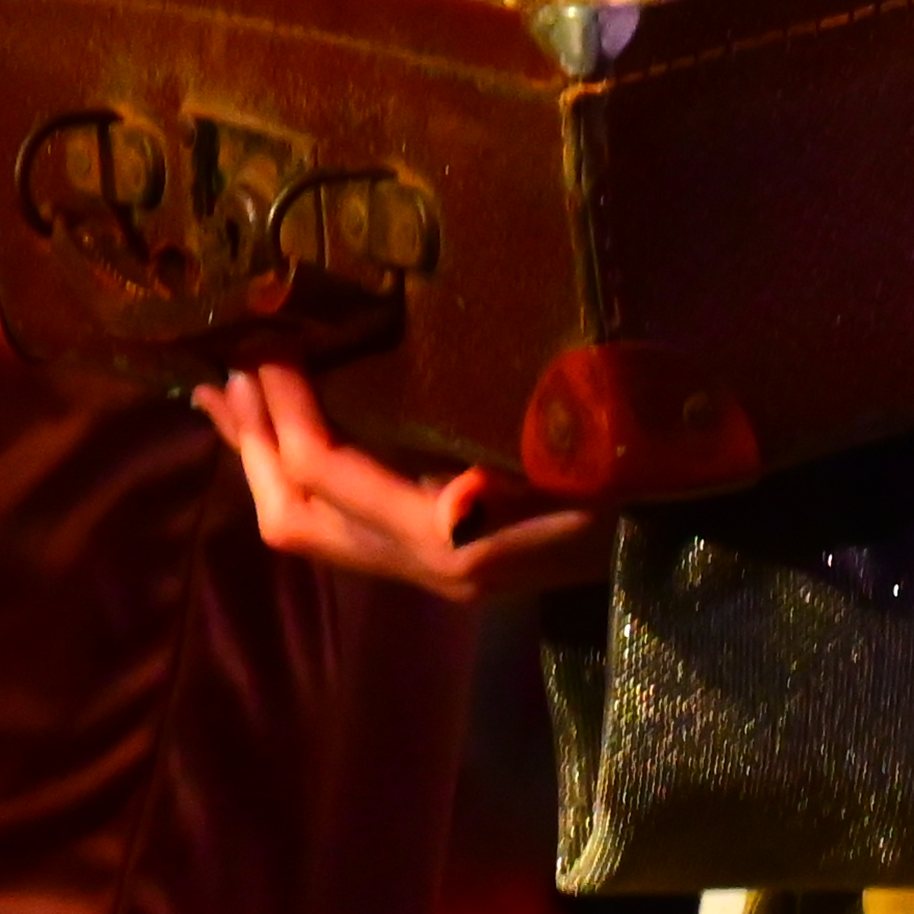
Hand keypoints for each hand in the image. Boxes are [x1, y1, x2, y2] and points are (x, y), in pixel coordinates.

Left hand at [191, 361, 613, 601]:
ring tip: (224, 396)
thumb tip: (458, 500)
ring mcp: (428, 572)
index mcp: (459, 543)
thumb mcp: (602, 473)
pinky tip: (282, 433)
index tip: (265, 342)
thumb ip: (529, 485)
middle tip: (223, 364)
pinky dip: (293, 474)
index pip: (332, 478)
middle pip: (296, 516)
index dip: (286, 412)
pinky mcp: (434, 559)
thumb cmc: (651, 478)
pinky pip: (336, 523)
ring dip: (259, 460)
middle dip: (250, 443)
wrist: (690, 534)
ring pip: (306, 530)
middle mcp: (429, 567)